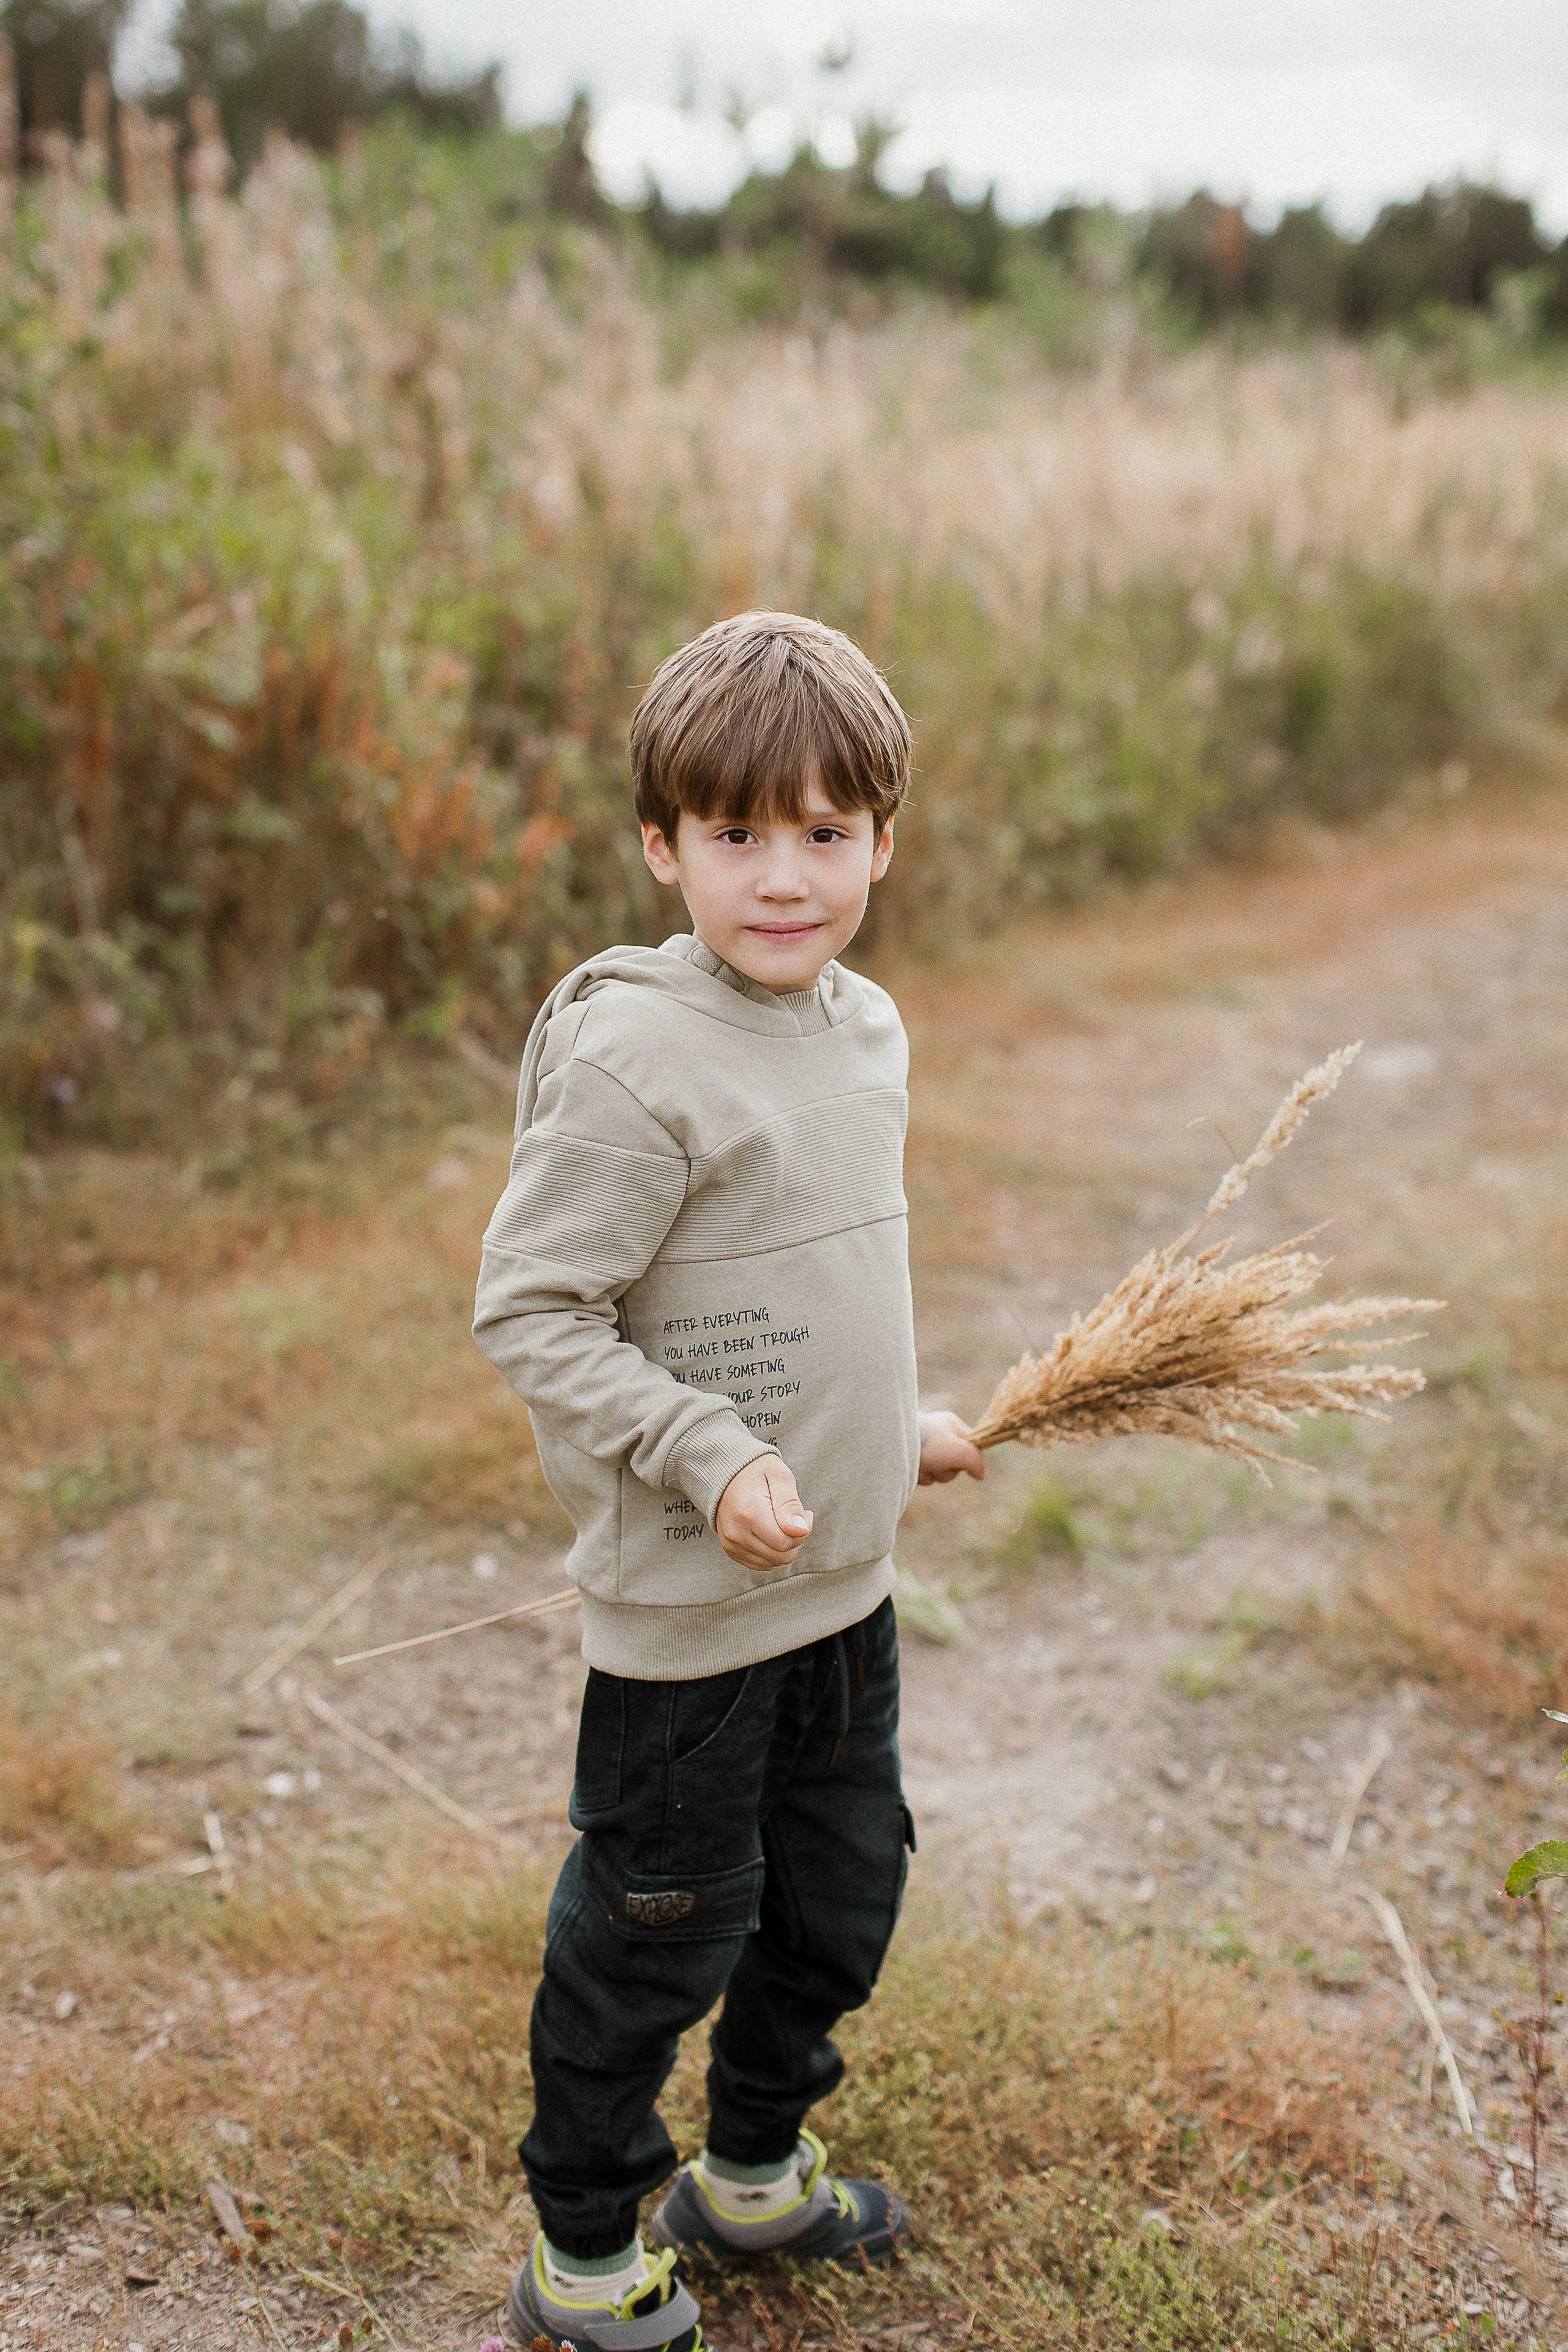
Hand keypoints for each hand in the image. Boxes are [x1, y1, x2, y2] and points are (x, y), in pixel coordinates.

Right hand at [715, 1455, 813, 1572]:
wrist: (726, 1473)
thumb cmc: (757, 1471)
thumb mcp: (780, 1476)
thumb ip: (790, 1504)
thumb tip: (801, 1530)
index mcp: (750, 1513)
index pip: (786, 1542)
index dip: (804, 1530)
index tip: (805, 1513)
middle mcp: (736, 1533)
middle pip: (782, 1556)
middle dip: (796, 1539)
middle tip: (794, 1517)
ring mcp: (731, 1544)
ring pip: (773, 1562)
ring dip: (784, 1546)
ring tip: (780, 1521)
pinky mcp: (731, 1550)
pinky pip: (761, 1563)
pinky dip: (771, 1551)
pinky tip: (770, 1531)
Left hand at [918, 1411, 986, 1485]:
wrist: (892, 1444)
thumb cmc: (930, 1443)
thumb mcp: (960, 1450)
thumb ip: (976, 1461)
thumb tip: (981, 1474)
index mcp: (951, 1425)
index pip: (971, 1446)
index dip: (970, 1458)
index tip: (963, 1463)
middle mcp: (938, 1435)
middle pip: (955, 1463)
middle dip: (947, 1470)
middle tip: (939, 1462)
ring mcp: (924, 1448)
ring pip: (939, 1472)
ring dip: (932, 1474)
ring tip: (923, 1464)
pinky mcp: (911, 1460)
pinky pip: (924, 1475)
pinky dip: (920, 1476)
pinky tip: (913, 1469)